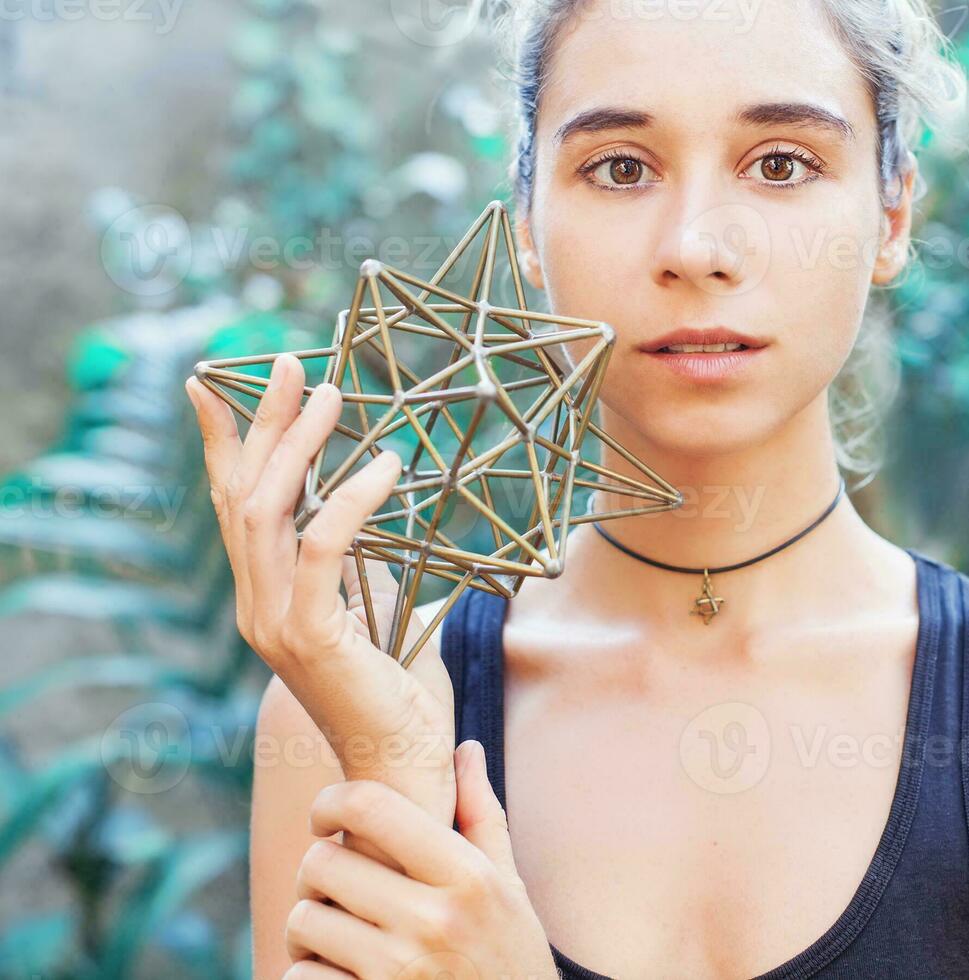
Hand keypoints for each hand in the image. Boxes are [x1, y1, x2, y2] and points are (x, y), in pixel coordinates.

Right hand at [185, 353, 456, 838]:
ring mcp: (275, 621)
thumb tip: (371, 506)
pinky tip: (385, 464)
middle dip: (261, 422)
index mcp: (263, 596)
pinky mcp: (310, 634)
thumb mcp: (371, 611)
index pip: (231, 505)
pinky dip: (350, 499)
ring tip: (334, 394)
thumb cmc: (393, 690)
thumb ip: (358, 566)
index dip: (221, 443)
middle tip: (289, 364)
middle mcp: (256, 605)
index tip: (214, 383)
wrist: (398, 763)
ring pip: (269, 512)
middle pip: (244, 494)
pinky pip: (323, 548)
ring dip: (300, 444)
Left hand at [287, 740, 558, 979]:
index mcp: (468, 877)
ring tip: (337, 934)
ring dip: (309, 928)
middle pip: (321, 863)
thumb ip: (481, 818)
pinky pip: (300, 977)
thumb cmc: (508, 957)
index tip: (327, 818)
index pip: (372, 806)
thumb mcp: (508, 889)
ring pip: (303, 921)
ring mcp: (399, 971)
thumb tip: (464, 750)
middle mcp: (433, 920)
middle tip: (334, 887)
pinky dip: (309, 976)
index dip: (332, 802)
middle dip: (318, 874)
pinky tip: (340, 975)